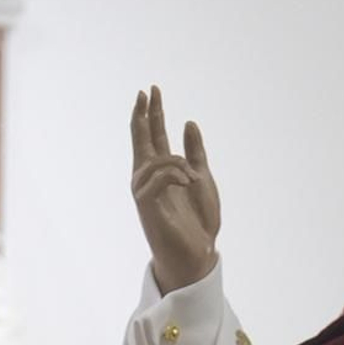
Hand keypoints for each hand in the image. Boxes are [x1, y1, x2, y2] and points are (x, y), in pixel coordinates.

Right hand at [130, 86, 219, 295]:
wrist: (199, 253)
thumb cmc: (198, 222)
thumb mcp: (201, 179)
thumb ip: (195, 153)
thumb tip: (189, 122)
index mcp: (162, 172)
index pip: (152, 136)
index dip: (152, 114)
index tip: (151, 91)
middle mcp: (149, 179)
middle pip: (142, 140)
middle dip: (145, 115)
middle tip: (147, 91)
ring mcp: (145, 193)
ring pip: (153, 159)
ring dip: (177, 163)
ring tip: (193, 177)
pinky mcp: (147, 206)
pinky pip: (156, 179)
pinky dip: (175, 175)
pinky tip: (189, 181)